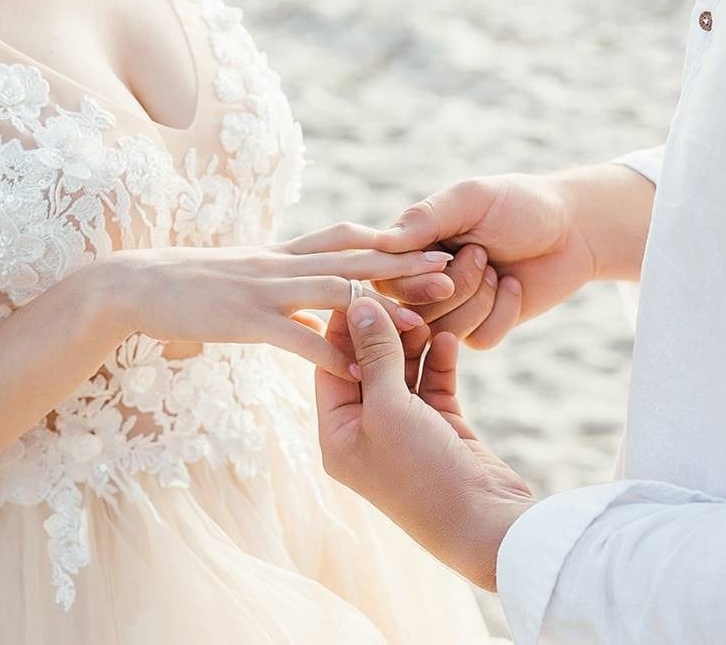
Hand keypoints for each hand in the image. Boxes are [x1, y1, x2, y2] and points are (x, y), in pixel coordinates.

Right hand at [107, 222, 453, 379]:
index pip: (345, 239)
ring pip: (333, 292)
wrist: (135, 285)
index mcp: (281, 254)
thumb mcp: (241, 274)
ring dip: (381, 309)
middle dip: (404, 265)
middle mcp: (280, 265)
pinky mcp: (245, 319)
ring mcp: (264, 290)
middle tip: (451, 269)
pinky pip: (296, 335)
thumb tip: (310, 294)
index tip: (428, 245)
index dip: (389, 241)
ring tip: (423, 322)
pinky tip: (357, 369)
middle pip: (354, 259)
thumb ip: (279, 280)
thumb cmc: (187, 284)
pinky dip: (329, 352)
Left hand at [315, 297, 533, 589]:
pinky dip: (438, 361)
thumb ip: (375, 354)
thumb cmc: (423, 473)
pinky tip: (448, 339)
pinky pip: (432, 384)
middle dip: (383, 333)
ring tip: (425, 317)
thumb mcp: (389, 408)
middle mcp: (365, 431)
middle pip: (366, 366)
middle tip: (403, 304)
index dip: (344, 329)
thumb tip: (358, 304)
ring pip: (402, 371)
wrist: (486, 525)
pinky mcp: (440, 427)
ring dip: (413, 343)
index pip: (331, 366)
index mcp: (337, 434)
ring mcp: (403, 430)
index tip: (361, 292)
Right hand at [372, 172, 595, 348]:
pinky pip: (478, 339)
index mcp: (408, 250)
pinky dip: (502, 311)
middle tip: (482, 254)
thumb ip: (425, 218)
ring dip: (480, 297)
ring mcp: (449, 311)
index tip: (447, 258)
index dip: (413, 280)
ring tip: (498, 269)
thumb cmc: (517, 204)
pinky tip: (513, 286)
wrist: (572, 228)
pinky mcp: (480, 331)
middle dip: (456, 284)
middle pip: (413, 310)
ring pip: (445, 330)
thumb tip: (381, 243)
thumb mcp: (470, 199)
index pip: (385, 280)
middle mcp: (420, 283)